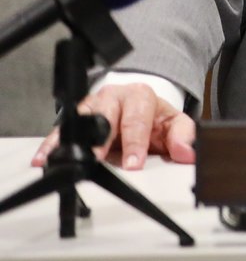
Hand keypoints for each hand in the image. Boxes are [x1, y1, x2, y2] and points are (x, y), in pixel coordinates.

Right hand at [32, 83, 195, 171]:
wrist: (137, 104)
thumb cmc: (154, 117)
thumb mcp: (174, 123)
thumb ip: (183, 137)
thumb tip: (187, 153)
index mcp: (140, 96)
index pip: (137, 120)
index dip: (135, 143)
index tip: (133, 164)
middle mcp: (114, 97)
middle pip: (105, 116)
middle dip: (101, 140)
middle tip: (97, 159)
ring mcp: (92, 104)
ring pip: (80, 120)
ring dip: (71, 140)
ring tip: (64, 159)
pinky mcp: (76, 115)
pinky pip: (62, 129)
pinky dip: (52, 144)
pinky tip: (44, 158)